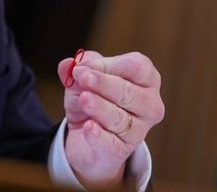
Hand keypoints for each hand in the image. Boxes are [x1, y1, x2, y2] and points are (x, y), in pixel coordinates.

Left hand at [56, 51, 163, 188]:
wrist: (85, 137)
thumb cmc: (93, 99)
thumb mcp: (84, 79)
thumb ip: (78, 68)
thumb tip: (67, 65)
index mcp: (147, 80)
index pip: (137, 67)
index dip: (111, 64)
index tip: (86, 67)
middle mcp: (149, 105)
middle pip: (129, 92)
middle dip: (104, 84)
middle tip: (83, 77)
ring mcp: (138, 131)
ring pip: (119, 118)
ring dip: (100, 107)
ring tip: (83, 99)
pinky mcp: (120, 152)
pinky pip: (110, 143)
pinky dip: (98, 135)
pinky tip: (88, 127)